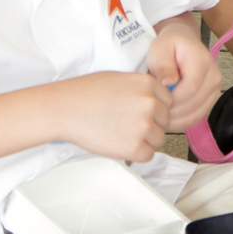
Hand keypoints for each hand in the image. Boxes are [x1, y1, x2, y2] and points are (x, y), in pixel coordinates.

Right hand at [53, 70, 170, 161]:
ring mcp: (143, 125)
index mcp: (147, 84)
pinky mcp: (134, 146)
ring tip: (121, 133)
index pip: (168, 102)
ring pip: (158, 139)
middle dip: (151, 124)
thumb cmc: (85, 93)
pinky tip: (119, 143)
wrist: (65, 109)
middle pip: (165, 121)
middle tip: (127, 124)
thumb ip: (141, 89)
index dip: (154, 109)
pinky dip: (136, 153)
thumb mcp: (120, 79)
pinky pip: (147, 155)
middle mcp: (150, 103)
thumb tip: (156, 100)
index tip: (140, 112)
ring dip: (144, 140)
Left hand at [146, 27, 221, 132]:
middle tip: (154, 111)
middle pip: (194, 104)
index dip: (172, 99)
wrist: (183, 42)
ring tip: (160, 115)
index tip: (156, 100)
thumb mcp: (160, 49)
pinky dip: (182, 121)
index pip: (190, 88)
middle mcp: (214, 76)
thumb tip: (168, 82)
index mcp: (202, 61)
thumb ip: (163, 66)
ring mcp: (215, 88)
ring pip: (196, 113)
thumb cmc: (169, 45)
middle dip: (172, 111)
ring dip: (176, 119)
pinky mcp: (211, 98)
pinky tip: (169, 117)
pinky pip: (198, 116)